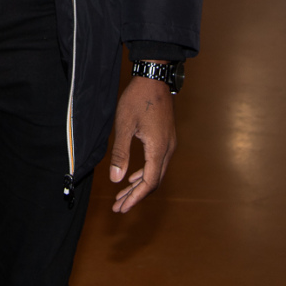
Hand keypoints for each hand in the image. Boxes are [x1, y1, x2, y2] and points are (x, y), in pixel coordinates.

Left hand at [109, 74, 176, 212]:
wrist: (154, 77)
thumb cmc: (137, 99)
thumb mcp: (124, 125)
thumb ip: (120, 153)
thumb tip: (116, 179)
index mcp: (158, 149)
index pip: (148, 183)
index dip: (134, 198)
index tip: (121, 208)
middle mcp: (168, 149)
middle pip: (153, 182)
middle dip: (135, 196)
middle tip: (118, 207)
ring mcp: (169, 143)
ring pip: (156, 173)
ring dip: (139, 186)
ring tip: (122, 195)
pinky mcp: (166, 138)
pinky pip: (157, 163)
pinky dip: (144, 173)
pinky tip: (132, 176)